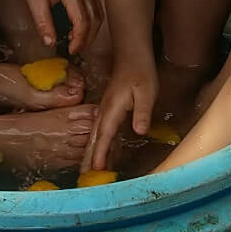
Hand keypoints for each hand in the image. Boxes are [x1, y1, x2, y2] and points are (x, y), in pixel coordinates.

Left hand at [0, 0, 102, 53]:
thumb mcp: (34, 0)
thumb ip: (44, 24)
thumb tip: (50, 43)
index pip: (83, 22)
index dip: (79, 40)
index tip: (71, 51)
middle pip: (96, 19)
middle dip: (88, 38)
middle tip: (75, 49)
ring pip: (98, 12)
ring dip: (91, 29)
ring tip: (76, 40)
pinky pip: (94, 4)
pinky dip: (90, 18)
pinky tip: (77, 26)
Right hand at [89, 56, 156, 170]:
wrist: (132, 54)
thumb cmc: (141, 73)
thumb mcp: (146, 92)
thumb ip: (142, 112)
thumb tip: (139, 131)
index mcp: (112, 109)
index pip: (104, 135)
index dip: (100, 152)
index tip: (95, 169)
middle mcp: (105, 111)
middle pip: (95, 138)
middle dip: (88, 157)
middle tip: (84, 177)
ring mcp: (106, 110)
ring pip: (96, 135)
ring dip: (91, 152)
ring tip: (88, 170)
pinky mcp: (110, 109)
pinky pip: (102, 130)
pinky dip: (100, 143)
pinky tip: (103, 152)